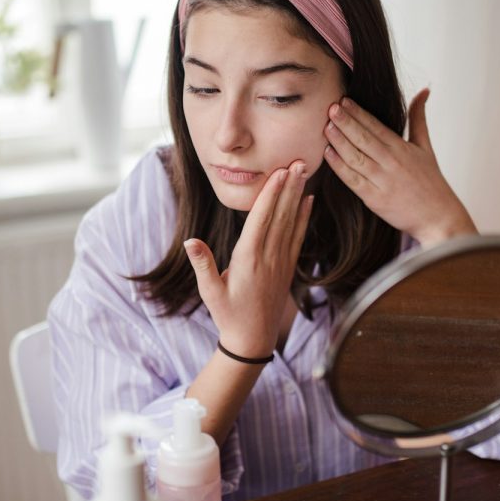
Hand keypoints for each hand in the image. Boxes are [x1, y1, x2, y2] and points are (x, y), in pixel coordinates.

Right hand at [183, 161, 313, 357]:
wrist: (253, 340)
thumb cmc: (227, 314)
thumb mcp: (209, 292)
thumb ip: (202, 264)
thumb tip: (190, 240)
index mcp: (248, 259)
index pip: (261, 220)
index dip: (271, 195)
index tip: (279, 173)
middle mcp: (268, 257)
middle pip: (280, 215)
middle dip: (289, 186)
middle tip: (298, 160)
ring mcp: (281, 261)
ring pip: (291, 222)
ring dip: (298, 195)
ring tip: (304, 171)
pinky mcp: (287, 267)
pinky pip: (297, 236)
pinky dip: (304, 217)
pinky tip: (309, 200)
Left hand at [323, 88, 476, 245]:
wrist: (438, 217)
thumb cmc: (431, 182)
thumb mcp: (426, 147)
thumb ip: (419, 118)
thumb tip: (424, 90)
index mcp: (402, 148)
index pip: (376, 126)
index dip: (359, 113)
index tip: (344, 101)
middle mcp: (392, 163)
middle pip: (364, 139)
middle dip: (346, 122)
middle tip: (330, 108)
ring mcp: (382, 181)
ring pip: (356, 158)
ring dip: (339, 141)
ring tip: (326, 127)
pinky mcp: (374, 199)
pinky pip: (353, 180)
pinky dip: (340, 167)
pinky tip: (328, 153)